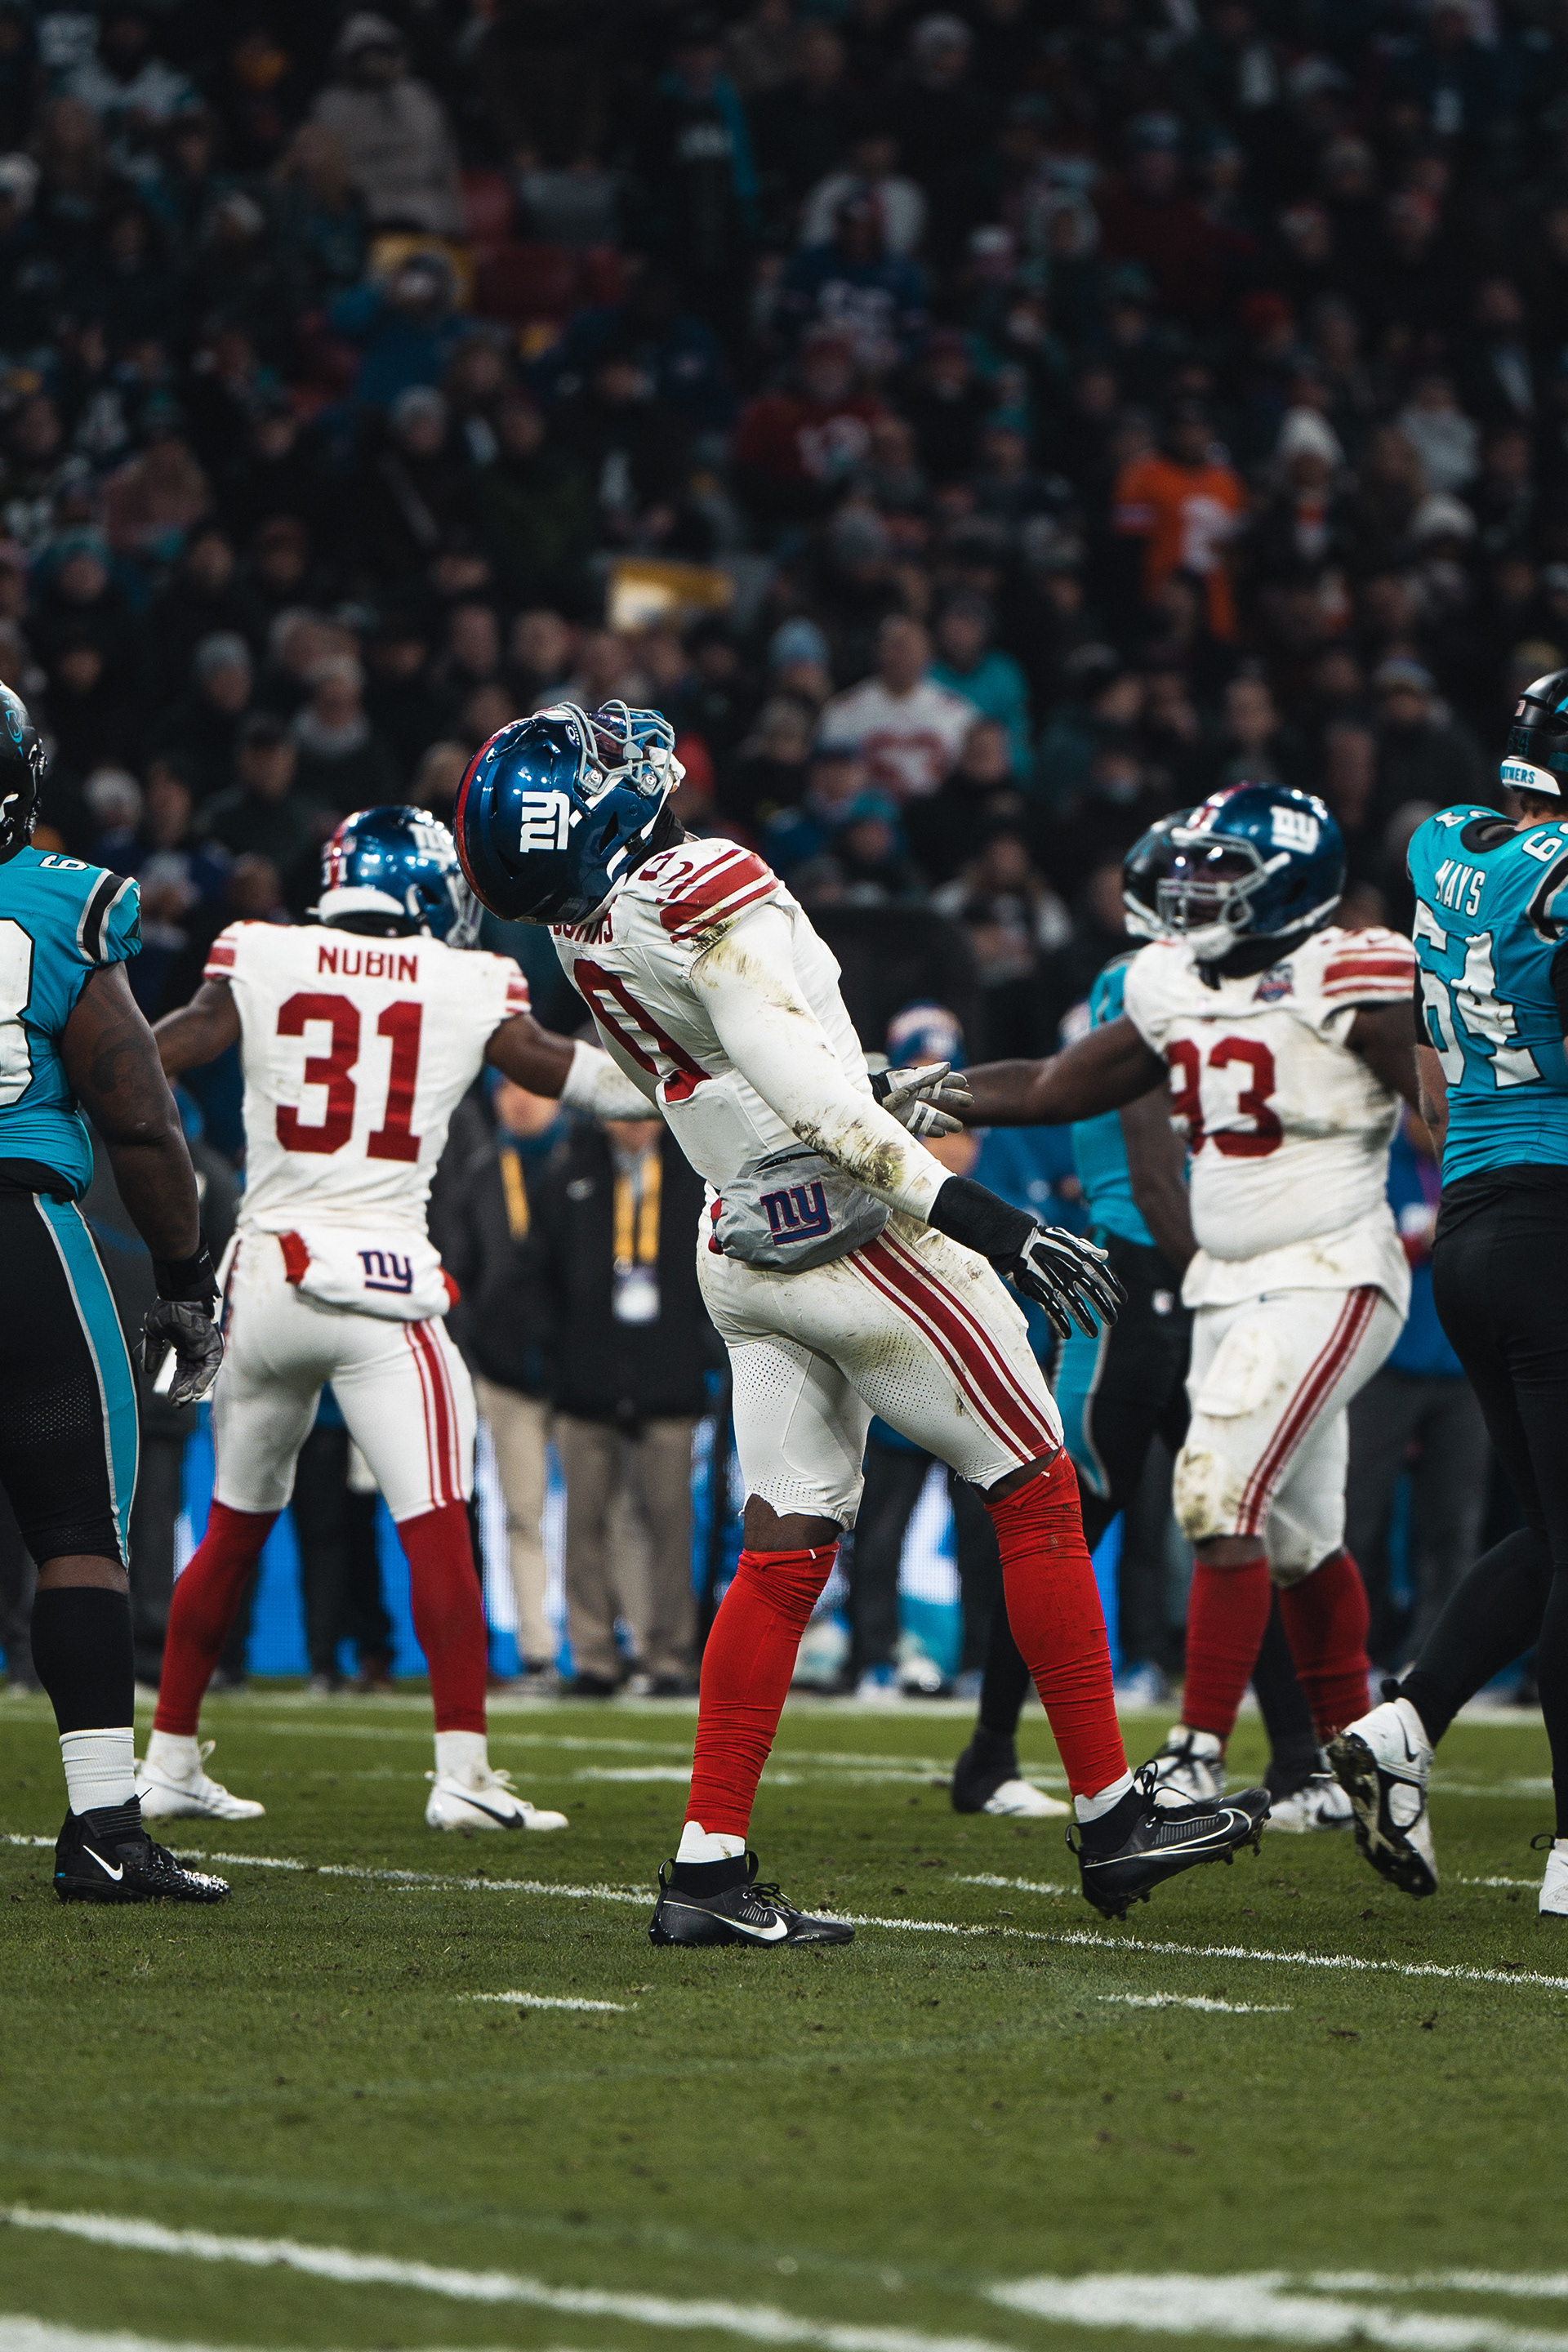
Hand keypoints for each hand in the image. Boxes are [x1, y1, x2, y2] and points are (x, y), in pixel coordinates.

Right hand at [142, 1299, 223, 1407]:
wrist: (177, 1296)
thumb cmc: (166, 1309)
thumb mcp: (154, 1334)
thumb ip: (152, 1352)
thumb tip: (148, 1370)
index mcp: (184, 1348)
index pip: (182, 1372)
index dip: (176, 1386)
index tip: (171, 1399)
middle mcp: (197, 1350)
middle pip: (192, 1376)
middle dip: (184, 1390)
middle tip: (177, 1403)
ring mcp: (206, 1348)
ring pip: (202, 1375)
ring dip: (193, 1388)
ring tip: (184, 1400)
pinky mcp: (213, 1346)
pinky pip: (211, 1367)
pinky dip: (204, 1380)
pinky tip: (195, 1391)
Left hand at [873, 1060, 972, 1138]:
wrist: (866, 1106)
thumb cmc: (886, 1092)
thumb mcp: (909, 1084)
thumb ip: (929, 1076)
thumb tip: (948, 1065)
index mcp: (914, 1082)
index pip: (936, 1080)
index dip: (951, 1081)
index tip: (965, 1083)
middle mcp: (912, 1095)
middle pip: (937, 1097)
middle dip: (953, 1099)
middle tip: (970, 1102)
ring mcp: (908, 1110)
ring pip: (931, 1115)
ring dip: (945, 1121)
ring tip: (959, 1127)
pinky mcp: (902, 1122)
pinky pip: (920, 1127)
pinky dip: (931, 1130)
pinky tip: (942, 1134)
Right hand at [1002, 1225, 1123, 1342]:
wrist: (1015, 1241)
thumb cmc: (1043, 1240)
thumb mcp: (1068, 1240)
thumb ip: (1088, 1249)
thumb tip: (1105, 1255)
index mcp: (1079, 1256)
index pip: (1103, 1274)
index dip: (1114, 1288)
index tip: (1122, 1301)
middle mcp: (1071, 1270)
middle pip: (1093, 1293)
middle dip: (1104, 1308)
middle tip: (1112, 1320)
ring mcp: (1055, 1282)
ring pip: (1076, 1306)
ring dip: (1086, 1321)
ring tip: (1093, 1333)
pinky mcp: (1040, 1291)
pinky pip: (1054, 1311)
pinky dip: (1061, 1324)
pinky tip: (1067, 1334)